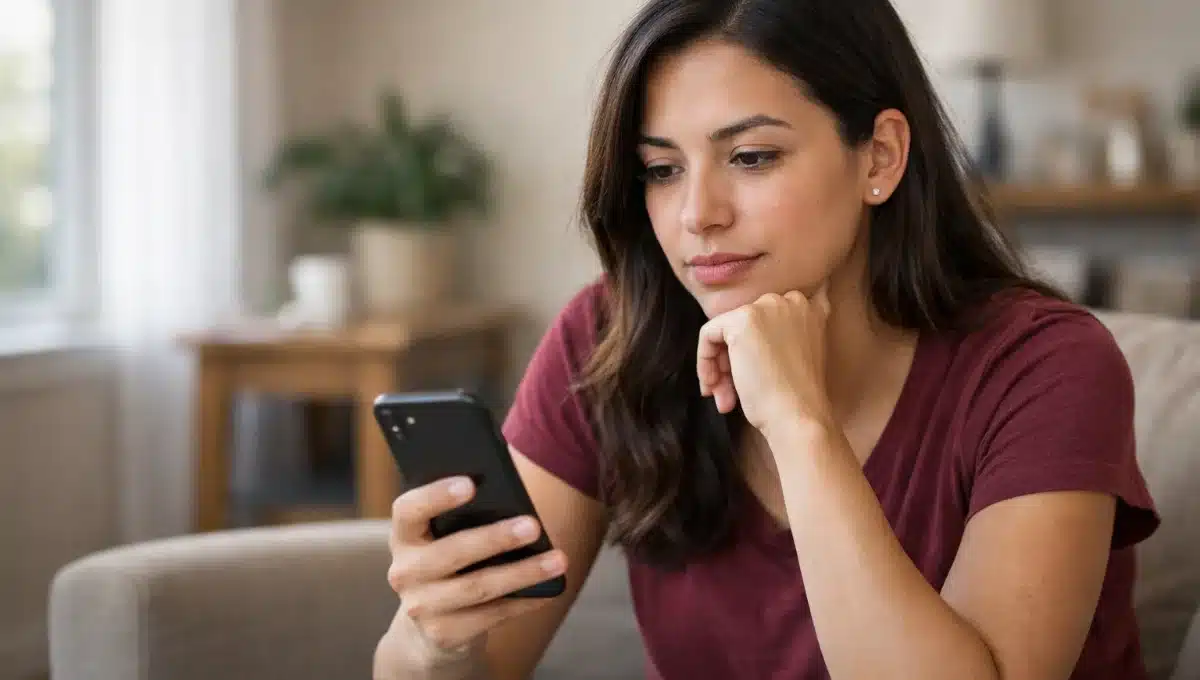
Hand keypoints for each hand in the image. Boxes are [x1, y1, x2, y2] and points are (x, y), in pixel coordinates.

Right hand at [378, 476, 566, 669]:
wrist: (431, 627)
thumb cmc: (452, 562)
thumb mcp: (446, 537)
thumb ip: (468, 515)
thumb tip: (513, 498)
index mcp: (405, 535)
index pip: (408, 510)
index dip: (435, 496)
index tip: (471, 484)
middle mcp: (405, 572)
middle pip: (451, 552)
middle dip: (495, 538)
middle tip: (533, 525)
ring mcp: (421, 607)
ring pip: (477, 587)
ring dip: (522, 572)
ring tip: (558, 559)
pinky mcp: (444, 634)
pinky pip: (491, 615)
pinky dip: (524, 601)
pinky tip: (550, 588)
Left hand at [697, 287, 833, 436]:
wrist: (798, 415)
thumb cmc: (797, 398)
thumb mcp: (800, 358)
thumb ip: (782, 337)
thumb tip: (749, 342)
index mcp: (809, 309)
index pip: (766, 320)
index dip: (753, 349)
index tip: (752, 375)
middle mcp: (790, 300)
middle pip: (744, 326)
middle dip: (733, 360)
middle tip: (730, 392)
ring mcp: (766, 308)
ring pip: (725, 332)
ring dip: (720, 367)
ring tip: (723, 398)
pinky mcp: (742, 320)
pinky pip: (708, 334)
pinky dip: (705, 361)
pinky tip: (714, 386)